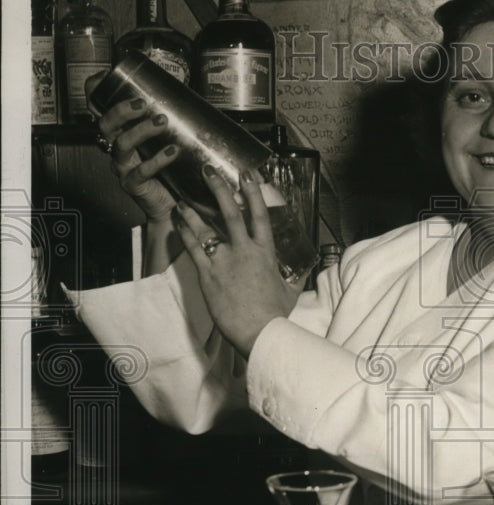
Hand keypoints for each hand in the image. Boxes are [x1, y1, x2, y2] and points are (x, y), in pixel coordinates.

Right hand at [86, 73, 178, 222]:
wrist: (172, 205)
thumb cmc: (170, 170)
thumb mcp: (167, 140)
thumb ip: (170, 122)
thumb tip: (189, 96)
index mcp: (122, 133)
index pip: (101, 110)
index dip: (96, 93)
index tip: (104, 77)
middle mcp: (118, 149)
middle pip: (106, 125)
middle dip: (121, 111)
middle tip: (143, 104)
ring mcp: (123, 167)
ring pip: (122, 145)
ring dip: (141, 131)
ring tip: (161, 122)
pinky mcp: (133, 186)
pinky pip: (140, 172)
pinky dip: (156, 160)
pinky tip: (172, 152)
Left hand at [175, 167, 304, 358]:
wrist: (259, 331)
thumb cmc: (276, 314)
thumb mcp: (291, 291)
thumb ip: (295, 276)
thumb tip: (304, 271)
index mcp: (265, 252)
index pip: (259, 215)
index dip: (253, 193)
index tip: (246, 176)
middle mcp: (244, 251)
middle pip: (230, 213)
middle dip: (218, 190)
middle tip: (209, 173)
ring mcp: (224, 262)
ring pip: (206, 229)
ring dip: (193, 212)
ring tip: (183, 200)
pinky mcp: (208, 275)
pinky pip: (193, 249)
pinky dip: (184, 233)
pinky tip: (178, 223)